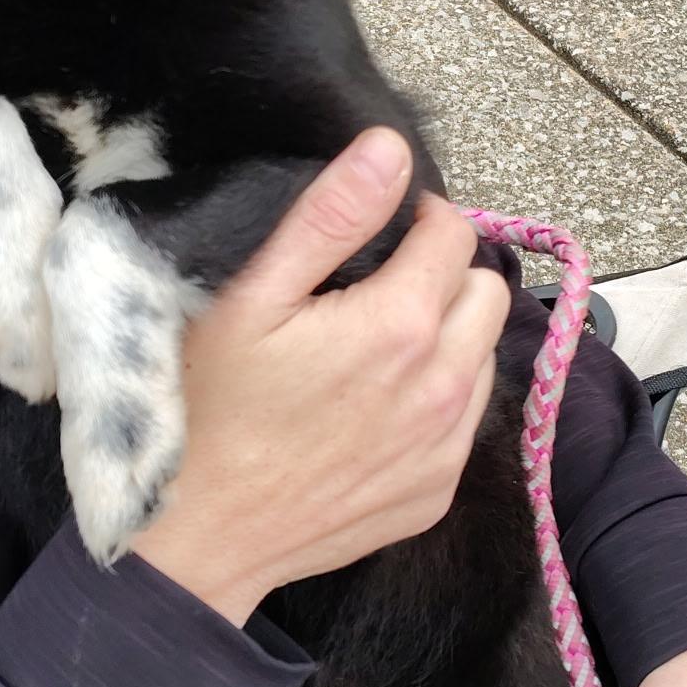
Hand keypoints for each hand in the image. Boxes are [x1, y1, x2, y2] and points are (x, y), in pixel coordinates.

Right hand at [133, 128, 509, 625]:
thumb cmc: (209, 408)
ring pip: (484, 354)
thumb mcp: (250, 296)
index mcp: (402, 325)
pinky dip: (436, 401)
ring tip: (372, 349)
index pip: (454, 232)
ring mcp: (445, 446)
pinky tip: (373, 408)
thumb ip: (329, 216)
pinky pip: (466, 421)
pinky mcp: (436, 492)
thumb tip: (389, 149)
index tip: (374, 236)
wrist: (200, 537)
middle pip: (485, 290)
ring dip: (447, 338)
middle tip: (373, 290)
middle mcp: (444, 386)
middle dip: (442, 275)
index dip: (415, 219)